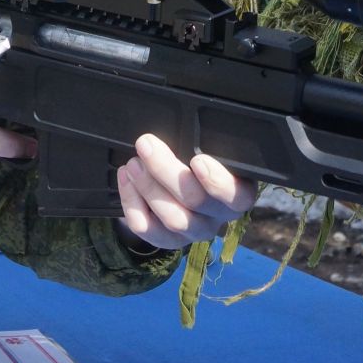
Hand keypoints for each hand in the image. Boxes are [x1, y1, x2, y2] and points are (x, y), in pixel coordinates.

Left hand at [115, 133, 257, 251]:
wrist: (177, 184)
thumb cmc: (195, 157)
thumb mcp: (205, 147)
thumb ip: (201, 141)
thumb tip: (181, 120)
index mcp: (237, 192)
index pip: (237, 195)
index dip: (217, 181)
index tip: (197, 160)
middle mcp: (218, 216)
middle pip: (196, 201)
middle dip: (166, 170)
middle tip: (145, 144)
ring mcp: (194, 231)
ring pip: (173, 218)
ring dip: (148, 187)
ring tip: (132, 163)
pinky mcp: (169, 241)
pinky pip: (149, 229)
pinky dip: (132, 203)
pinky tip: (125, 180)